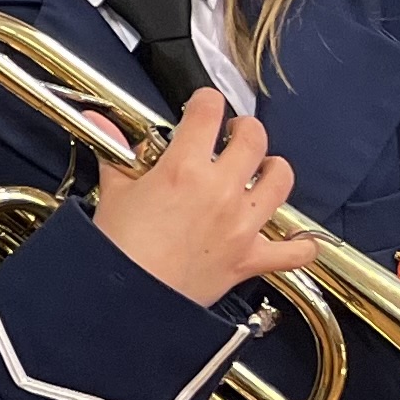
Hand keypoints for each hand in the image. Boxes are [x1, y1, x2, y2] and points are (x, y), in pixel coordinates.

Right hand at [92, 89, 320, 309]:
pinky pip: (294, 251)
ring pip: (281, 180)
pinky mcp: (250, 257)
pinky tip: (294, 238)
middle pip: (253, 138)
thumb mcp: (114, 192)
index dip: (206, 100)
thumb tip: (99, 123)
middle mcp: (220, 190)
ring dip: (274, 169)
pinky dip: (300, 245)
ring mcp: (242, 224)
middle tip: (233, 133)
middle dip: (244, 128)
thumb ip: (114, 152)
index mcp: (184, 169)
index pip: (207, 112)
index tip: (202, 105)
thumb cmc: (118, 248)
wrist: (128, 298)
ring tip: (262, 170)